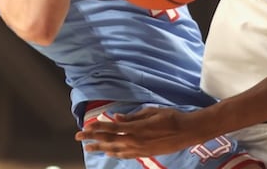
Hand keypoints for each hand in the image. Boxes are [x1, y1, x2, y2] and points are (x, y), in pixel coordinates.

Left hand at [74, 107, 202, 157]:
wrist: (187, 132)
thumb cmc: (170, 117)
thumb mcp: (151, 112)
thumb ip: (132, 117)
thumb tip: (116, 118)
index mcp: (136, 129)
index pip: (111, 129)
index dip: (97, 128)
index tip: (85, 127)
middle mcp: (135, 141)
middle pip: (109, 141)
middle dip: (92, 139)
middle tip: (78, 138)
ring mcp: (140, 149)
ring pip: (115, 150)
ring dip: (101, 148)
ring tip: (89, 148)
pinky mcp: (145, 154)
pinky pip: (126, 155)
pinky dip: (115, 153)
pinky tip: (109, 152)